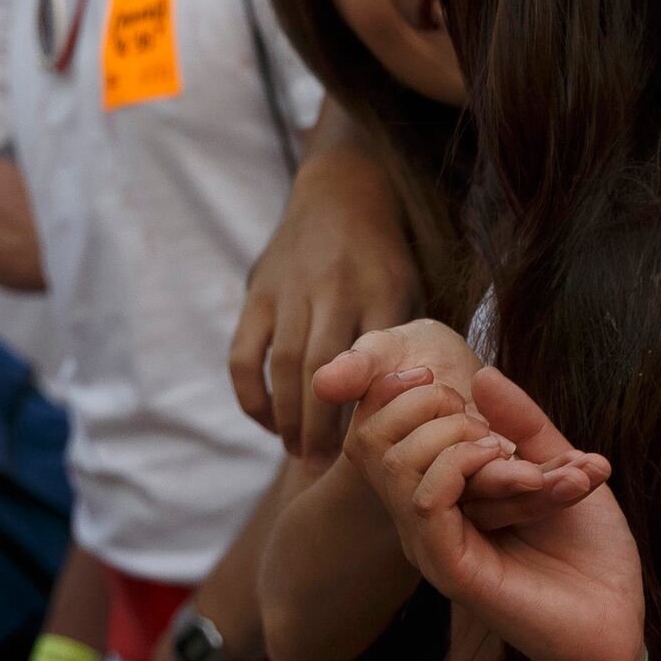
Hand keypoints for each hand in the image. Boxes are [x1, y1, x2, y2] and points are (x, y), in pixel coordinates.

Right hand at [233, 139, 425, 461]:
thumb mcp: (410, 290)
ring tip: (299, 455)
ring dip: (288, 419)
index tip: (376, 451)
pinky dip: (253, 397)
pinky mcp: (257, 293)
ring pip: (283, 366)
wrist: (341, 192)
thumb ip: (405, 345)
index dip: (371, 412)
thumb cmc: (383, 259)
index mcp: (383, 290)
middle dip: (322, 426)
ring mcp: (290, 289)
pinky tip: (269, 423)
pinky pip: (244, 356)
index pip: (377, 363)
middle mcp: (335, 288)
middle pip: (324, 369)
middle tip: (324, 468)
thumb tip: (416, 412)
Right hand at [339, 342, 639, 660]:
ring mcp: (431, 544)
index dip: (404, 390)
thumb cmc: (590, 549)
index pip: (383, 428)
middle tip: (496, 430)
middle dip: (433, 405)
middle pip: (378, 437)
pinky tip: (509, 466)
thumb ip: (522, 423)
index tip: (447, 376)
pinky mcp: (450, 568)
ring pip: (397, 464)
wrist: (615, 619)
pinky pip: (425, 500)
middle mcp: (424, 519)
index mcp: (441, 493)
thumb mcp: (560, 464)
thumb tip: (480, 373)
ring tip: (509, 451)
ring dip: (456, 434)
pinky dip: (461, 465)